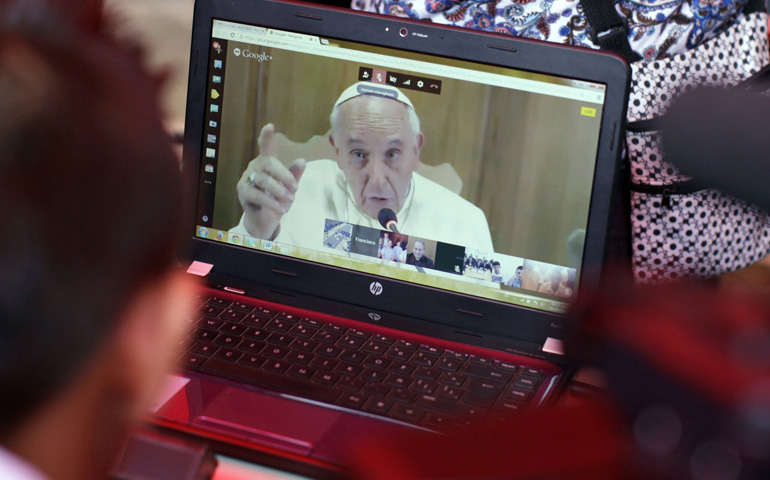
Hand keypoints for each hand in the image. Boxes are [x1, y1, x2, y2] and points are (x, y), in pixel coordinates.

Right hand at [237, 124, 305, 238]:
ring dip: (279, 190)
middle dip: (284, 176)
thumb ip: (294, 174)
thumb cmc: (278, 198)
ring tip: (290, 200)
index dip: (266, 137)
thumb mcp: (290, 187)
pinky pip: (258, 195)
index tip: (270, 126)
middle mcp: (254, 167)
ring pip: (263, 180)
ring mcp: (246, 179)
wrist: (266, 219)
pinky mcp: (243, 192)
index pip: (265, 147)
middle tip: (296, 188)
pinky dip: (272, 202)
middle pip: (268, 164)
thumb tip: (303, 160)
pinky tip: (282, 208)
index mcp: (266, 162)